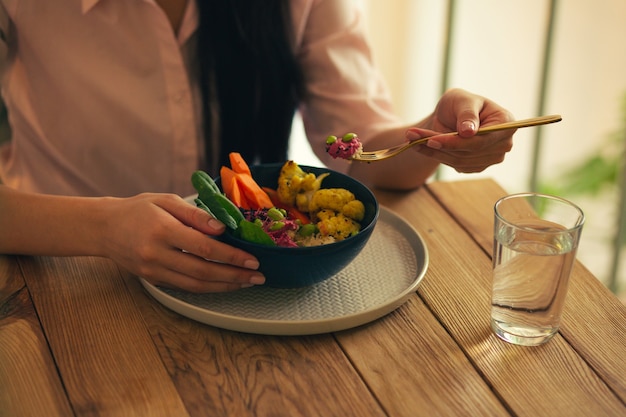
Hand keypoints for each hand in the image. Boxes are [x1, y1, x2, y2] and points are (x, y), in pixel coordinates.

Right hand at [100, 193, 264, 292]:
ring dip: (224, 286)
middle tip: (257, 276)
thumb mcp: (166, 201)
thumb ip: (196, 214)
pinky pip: (185, 287)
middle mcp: (157, 254)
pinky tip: (224, 284)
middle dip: (234, 276)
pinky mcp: (153, 280)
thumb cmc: (138, 209)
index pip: (204, 247)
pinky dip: (208, 288)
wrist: (104, 228)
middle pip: (202, 271)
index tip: (252, 260)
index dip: (231, 257)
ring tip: (246, 283)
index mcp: (162, 230)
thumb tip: (223, 229)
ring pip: (195, 285)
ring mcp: (154, 270)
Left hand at [406, 88, 514, 172]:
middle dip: (438, 146)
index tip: (432, 139)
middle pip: (469, 153)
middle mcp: (503, 143)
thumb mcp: (461, 99)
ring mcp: (492, 157)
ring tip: (412, 139)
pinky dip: (436, 156)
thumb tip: (469, 132)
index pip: (481, 140)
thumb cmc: (460, 102)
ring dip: (433, 152)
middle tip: (412, 136)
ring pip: (459, 161)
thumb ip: (467, 114)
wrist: (452, 115)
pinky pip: (455, 166)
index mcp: (506, 123)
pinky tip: (422, 146)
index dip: (456, 142)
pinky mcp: (477, 166)